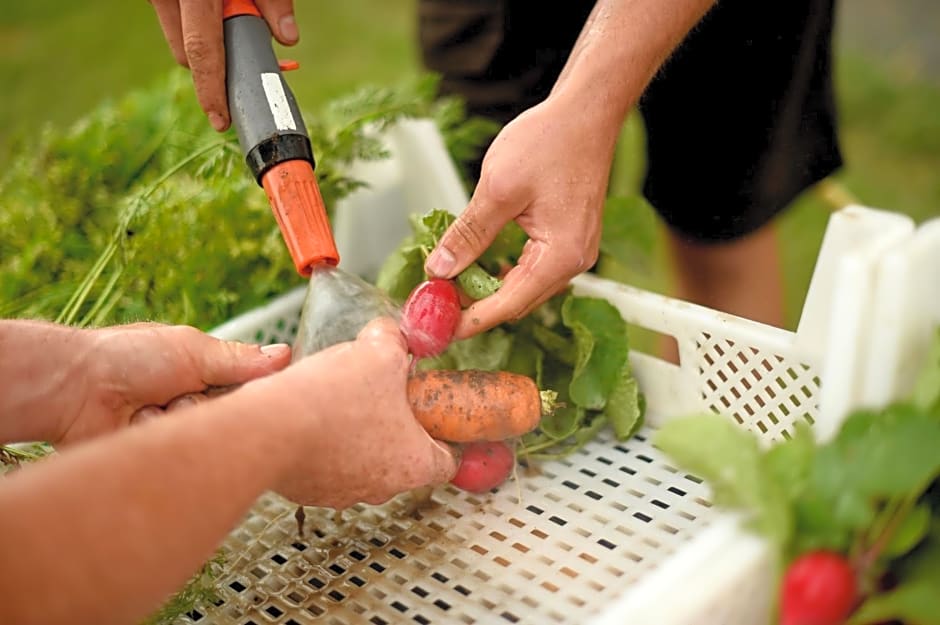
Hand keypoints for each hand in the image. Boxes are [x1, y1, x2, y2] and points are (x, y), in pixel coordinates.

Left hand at [59, 323, 290, 444]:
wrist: (74, 389)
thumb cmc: (126, 357)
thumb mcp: (193, 349)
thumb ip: (240, 360)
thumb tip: (284, 355)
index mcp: (206, 375)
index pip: (251, 390)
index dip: (256, 392)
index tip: (261, 392)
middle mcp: (195, 404)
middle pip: (233, 418)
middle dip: (212, 406)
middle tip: (190, 394)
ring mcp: (177, 430)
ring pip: (207, 438)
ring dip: (182, 420)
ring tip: (156, 407)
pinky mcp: (160, 455)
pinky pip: (181, 456)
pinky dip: (162, 437)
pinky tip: (142, 425)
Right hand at [148, 0, 298, 130]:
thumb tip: (289, 40)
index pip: (202, 53)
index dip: (211, 91)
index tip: (221, 121)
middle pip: (187, 53)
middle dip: (213, 66)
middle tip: (248, 61)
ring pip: (178, 37)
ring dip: (205, 41)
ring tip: (234, 21)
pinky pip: (175, 20)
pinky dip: (196, 23)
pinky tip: (215, 10)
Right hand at [258, 317, 458, 508]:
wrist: (267, 430)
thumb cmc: (332, 401)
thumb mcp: (380, 353)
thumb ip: (395, 341)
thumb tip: (392, 334)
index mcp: (413, 464)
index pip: (448, 460)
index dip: (447, 435)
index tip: (439, 417)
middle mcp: (382, 487)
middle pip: (403, 458)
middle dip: (397, 425)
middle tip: (386, 395)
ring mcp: (343, 493)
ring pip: (362, 461)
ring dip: (358, 435)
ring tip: (344, 399)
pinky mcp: (309, 489)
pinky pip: (326, 464)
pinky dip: (324, 443)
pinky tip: (314, 413)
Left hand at [424, 97, 616, 337]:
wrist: (585, 112)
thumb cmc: (550, 142)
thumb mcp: (497, 190)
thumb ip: (467, 235)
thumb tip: (439, 269)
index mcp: (560, 257)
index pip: (508, 305)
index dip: (471, 320)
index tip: (439, 329)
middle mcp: (574, 262)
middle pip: (518, 302)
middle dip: (476, 307)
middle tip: (436, 304)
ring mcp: (574, 251)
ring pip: (524, 287)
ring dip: (488, 289)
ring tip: (450, 285)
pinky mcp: (569, 239)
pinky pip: (533, 269)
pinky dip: (504, 272)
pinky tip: (479, 264)